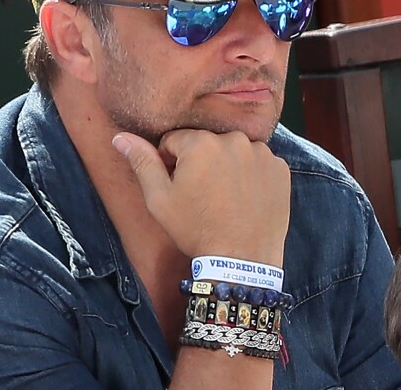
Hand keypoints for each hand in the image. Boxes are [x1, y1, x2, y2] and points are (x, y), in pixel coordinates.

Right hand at [112, 129, 289, 265]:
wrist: (242, 262)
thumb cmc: (195, 230)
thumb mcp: (159, 199)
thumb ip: (142, 162)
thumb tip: (120, 138)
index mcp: (201, 143)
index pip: (174, 141)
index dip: (170, 164)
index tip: (179, 187)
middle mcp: (234, 139)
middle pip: (205, 144)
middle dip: (200, 163)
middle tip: (202, 195)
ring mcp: (262, 153)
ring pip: (232, 151)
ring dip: (226, 166)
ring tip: (225, 198)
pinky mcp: (280, 168)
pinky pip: (257, 162)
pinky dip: (250, 174)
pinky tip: (245, 198)